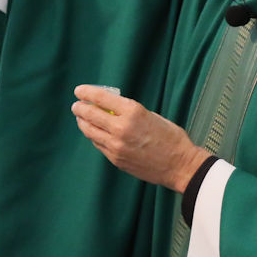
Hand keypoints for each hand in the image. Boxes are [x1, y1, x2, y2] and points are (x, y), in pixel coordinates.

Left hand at [70, 84, 210, 190]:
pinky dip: (94, 136)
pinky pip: (98, 144)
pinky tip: (94, 132)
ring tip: (81, 118)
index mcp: (133, 112)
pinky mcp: (115, 159)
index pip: (102, 98)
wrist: (180, 166)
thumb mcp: (152, 116)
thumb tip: (110, 108)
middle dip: (80, 108)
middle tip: (76, 105)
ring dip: (83, 122)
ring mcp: (116, 145)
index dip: (87, 93)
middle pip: (90, 114)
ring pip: (90, 131)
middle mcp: (121, 128)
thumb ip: (129, 112)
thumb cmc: (171, 138)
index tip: (79, 90)